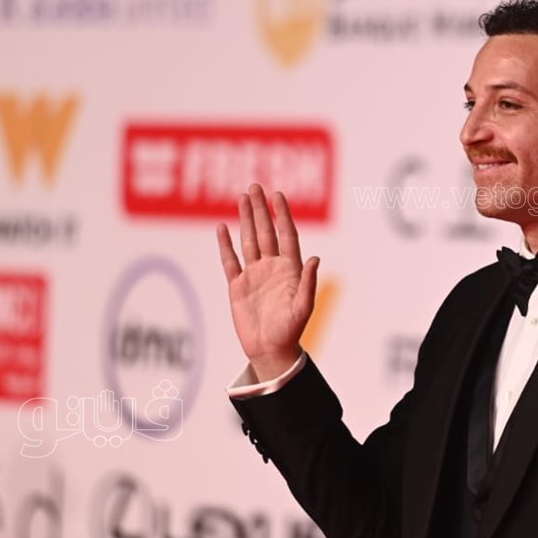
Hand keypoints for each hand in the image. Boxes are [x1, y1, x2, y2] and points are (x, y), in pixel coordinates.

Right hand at [217, 184, 319, 380]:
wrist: (271, 350)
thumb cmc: (291, 330)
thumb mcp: (303, 307)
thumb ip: (308, 282)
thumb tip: (315, 258)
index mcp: (290, 269)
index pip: (286, 235)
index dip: (282, 215)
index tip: (278, 195)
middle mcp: (272, 267)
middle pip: (265, 232)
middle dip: (260, 209)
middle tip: (255, 186)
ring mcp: (254, 275)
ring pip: (248, 241)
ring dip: (245, 219)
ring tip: (242, 197)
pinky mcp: (237, 286)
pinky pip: (230, 261)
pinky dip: (225, 244)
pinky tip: (223, 227)